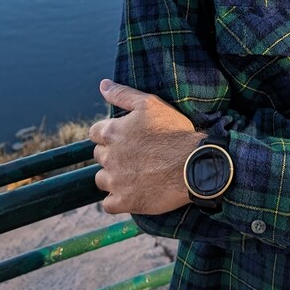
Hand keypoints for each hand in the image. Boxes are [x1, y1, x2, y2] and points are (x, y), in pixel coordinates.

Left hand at [89, 79, 201, 214]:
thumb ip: (123, 94)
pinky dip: (117, 199)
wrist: (194, 163)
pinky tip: (133, 191)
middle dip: (113, 154)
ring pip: (102, 179)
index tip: (127, 137)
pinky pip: (108, 204)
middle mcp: (109, 157)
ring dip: (113, 176)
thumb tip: (102, 85)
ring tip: (136, 172)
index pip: (95, 133)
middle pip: (99, 155)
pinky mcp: (124, 201)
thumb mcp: (150, 104)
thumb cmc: (174, 131)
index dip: (110, 134)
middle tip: (136, 153)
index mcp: (112, 132)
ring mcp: (115, 181)